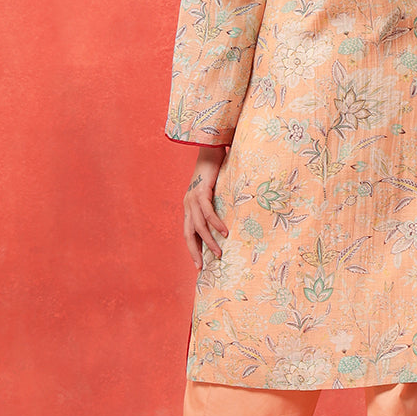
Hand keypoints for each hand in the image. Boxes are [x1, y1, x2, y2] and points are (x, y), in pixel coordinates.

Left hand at [183, 145, 231, 267]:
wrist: (212, 149)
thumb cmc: (216, 170)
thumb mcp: (214, 191)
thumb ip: (216, 205)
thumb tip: (228, 220)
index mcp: (189, 205)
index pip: (188, 232)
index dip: (193, 248)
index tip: (199, 264)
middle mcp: (188, 203)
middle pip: (189, 233)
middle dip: (195, 251)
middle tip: (202, 266)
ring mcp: (193, 198)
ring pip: (199, 226)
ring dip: (210, 240)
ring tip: (220, 252)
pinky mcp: (201, 191)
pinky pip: (208, 212)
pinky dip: (216, 223)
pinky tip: (224, 232)